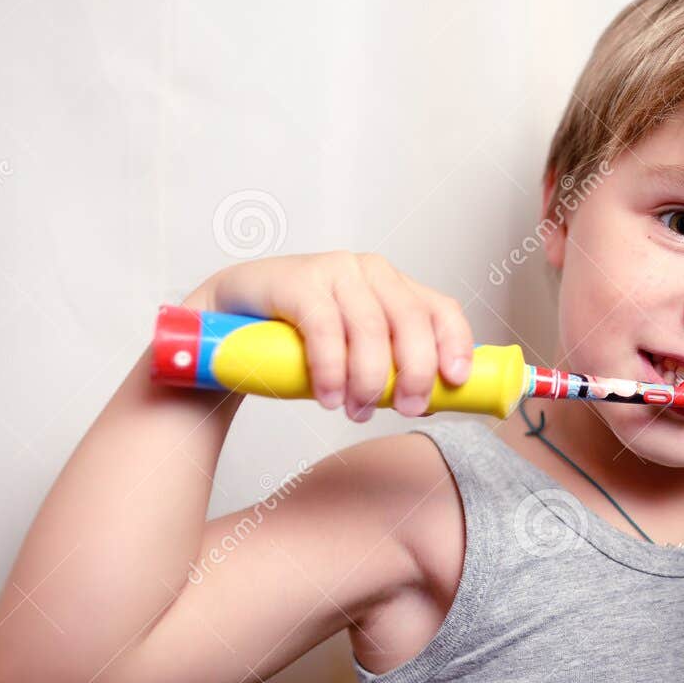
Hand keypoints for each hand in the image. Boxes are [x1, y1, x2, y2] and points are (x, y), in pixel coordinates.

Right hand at [184, 251, 473, 421]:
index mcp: (396, 287)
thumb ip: (389, 371)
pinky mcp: (298, 280)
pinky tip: (328, 397)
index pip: (442, 309)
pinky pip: (325, 328)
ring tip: (355, 412)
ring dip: (368, 379)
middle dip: (414, 372)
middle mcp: (371, 271)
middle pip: (412, 321)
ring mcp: (335, 270)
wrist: (226, 322)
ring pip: (371, 328)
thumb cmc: (299, 342)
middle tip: (405, 409)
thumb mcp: (354, 355)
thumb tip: (430, 403)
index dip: (456, 344)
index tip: (455, 381)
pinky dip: (332, 369)